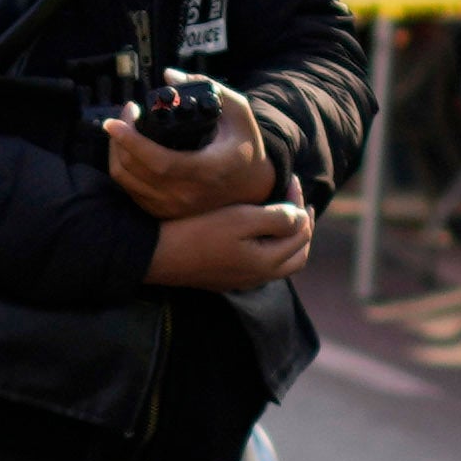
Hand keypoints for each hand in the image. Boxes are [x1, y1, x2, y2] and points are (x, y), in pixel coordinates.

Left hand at [101, 104, 276, 218]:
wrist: (254, 186)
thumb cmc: (245, 146)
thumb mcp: (238, 112)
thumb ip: (207, 87)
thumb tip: (169, 75)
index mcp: (205, 171)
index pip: (157, 161)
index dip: (130, 141)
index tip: (114, 121)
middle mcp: (187, 195)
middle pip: (133, 169)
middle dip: (119, 137)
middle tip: (126, 113)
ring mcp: (174, 208)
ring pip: (126, 181)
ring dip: (116, 151)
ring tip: (124, 129)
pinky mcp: (165, 213)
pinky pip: (131, 191)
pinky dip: (123, 168)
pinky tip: (129, 150)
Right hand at [146, 198, 314, 292]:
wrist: (157, 255)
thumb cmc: (198, 232)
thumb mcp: (241, 219)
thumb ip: (278, 218)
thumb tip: (301, 217)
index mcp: (268, 262)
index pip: (301, 231)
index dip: (300, 202)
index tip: (290, 179)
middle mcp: (260, 277)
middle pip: (297, 254)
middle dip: (302, 225)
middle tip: (297, 200)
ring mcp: (243, 281)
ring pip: (281, 263)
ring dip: (288, 239)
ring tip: (283, 215)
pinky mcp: (226, 279)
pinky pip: (262, 266)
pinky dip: (271, 248)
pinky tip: (258, 233)